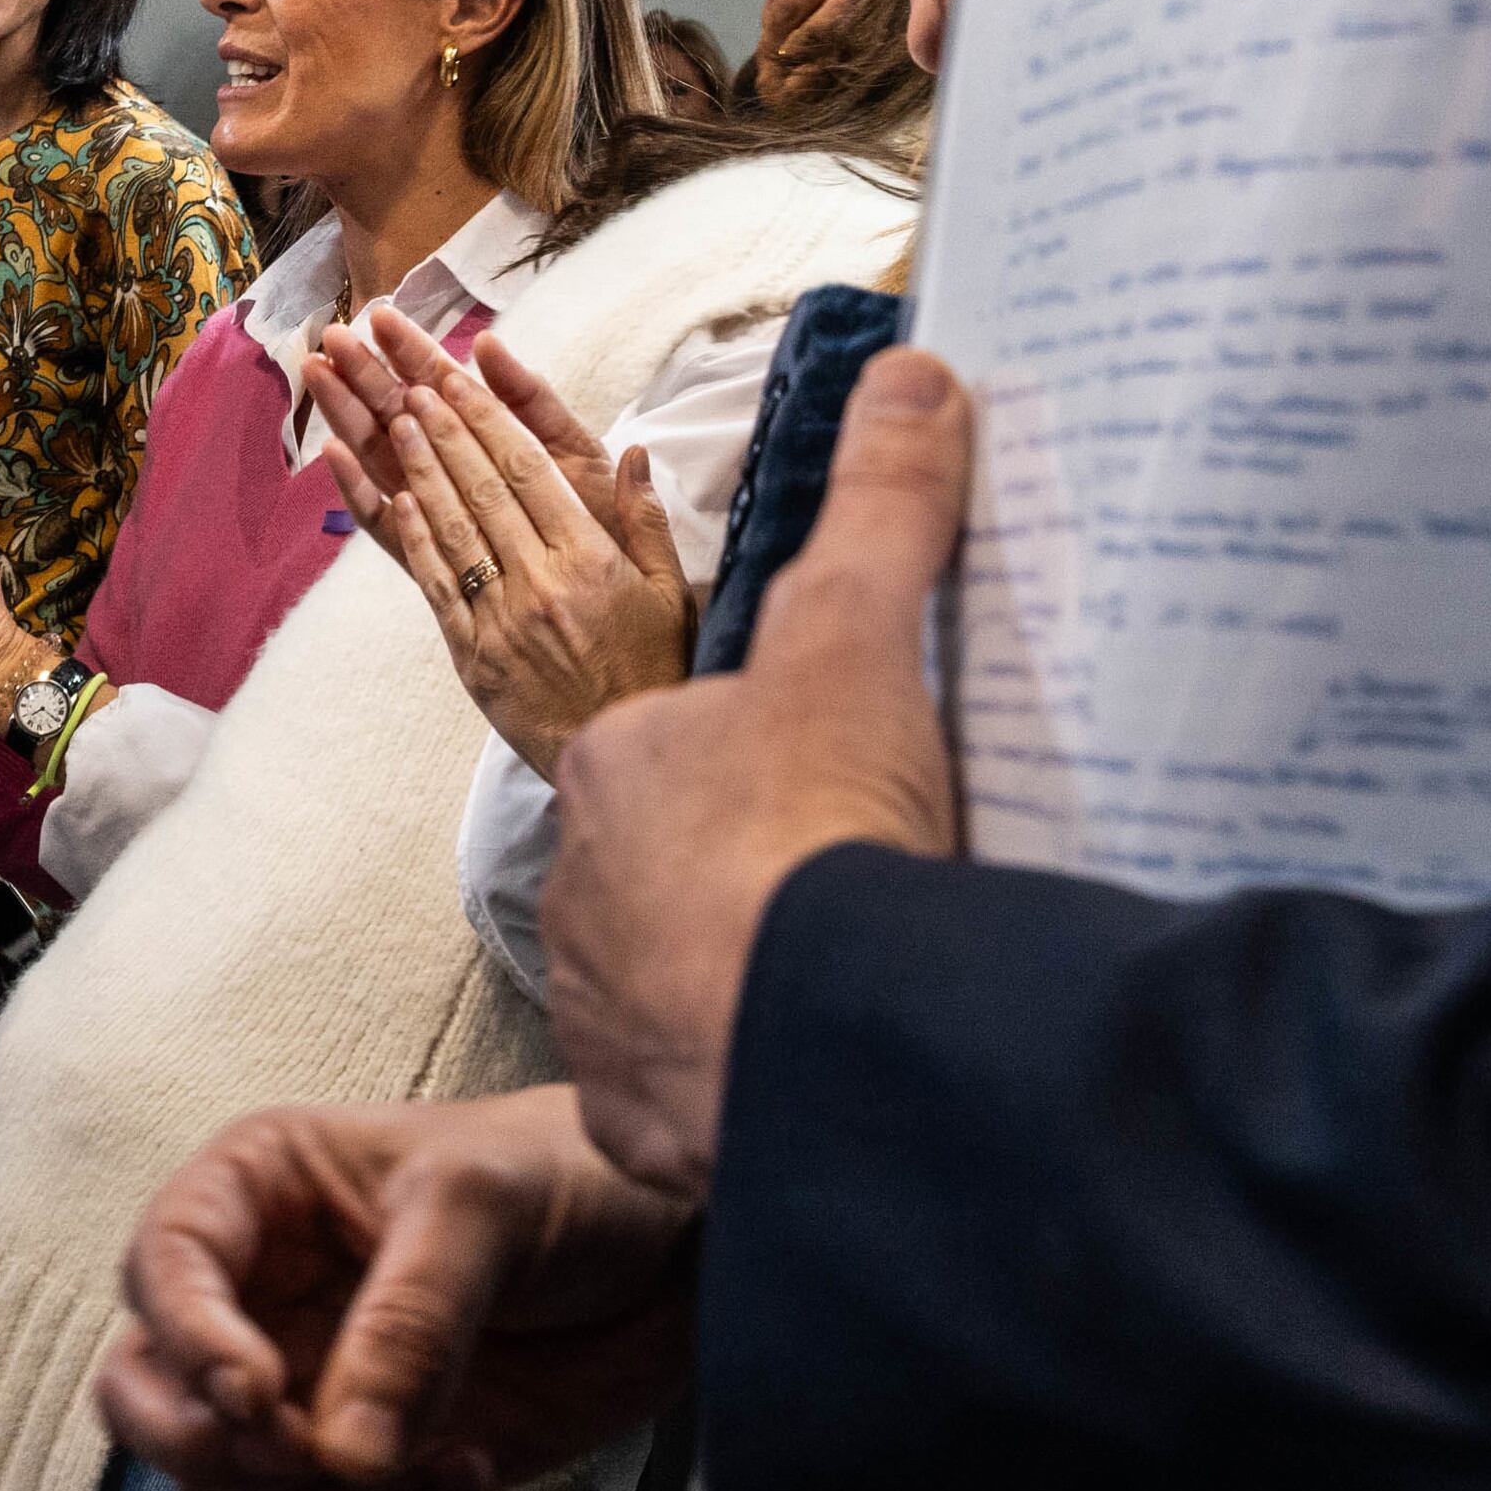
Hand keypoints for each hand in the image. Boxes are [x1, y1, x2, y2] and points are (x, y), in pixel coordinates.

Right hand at [98, 1085, 699, 1490]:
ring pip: (222, 1480)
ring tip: (429, 1460)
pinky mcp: (368, 1454)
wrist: (675, 1247)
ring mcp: (309, 1380)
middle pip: (145, 1390)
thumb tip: (345, 1449)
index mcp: (263, 1189)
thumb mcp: (487, 1206)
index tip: (256, 1393)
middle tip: (302, 1451)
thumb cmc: (572, 1173)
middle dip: (209, 1443)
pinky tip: (469, 1467)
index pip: (163, 1262)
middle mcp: (263, 1289)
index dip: (186, 1336)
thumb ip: (411, 1319)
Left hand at [307, 307, 690, 774]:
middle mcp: (541, 582)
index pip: (528, 472)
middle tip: (413, 383)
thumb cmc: (654, 671)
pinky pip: (439, 586)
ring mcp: (502, 619)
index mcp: (590, 561)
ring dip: (422, 470)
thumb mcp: (669, 593)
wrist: (617, 752)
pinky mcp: (474, 655)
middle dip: (445, 430)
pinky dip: (418, 538)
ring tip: (395, 420)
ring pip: (454, 528)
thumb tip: (636, 451)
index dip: (488, 420)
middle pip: (483, 490)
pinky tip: (400, 498)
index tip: (458, 380)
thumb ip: (646, 520)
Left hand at [547, 346, 968, 1205]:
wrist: (804, 1034)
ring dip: (743, 981)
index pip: (679, 745)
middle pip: (673, 865)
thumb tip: (913, 371)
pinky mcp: (635, 1119)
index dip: (763, 759)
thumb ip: (883, 506)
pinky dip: (742, 1083)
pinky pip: (687, 1093)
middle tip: (857, 883)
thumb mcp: (860, 637)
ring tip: (845, 979)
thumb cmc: (813, 829)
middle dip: (750, 875)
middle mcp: (577, 887)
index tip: (841, 786)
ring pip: (673, 980)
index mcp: (609, 763)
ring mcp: (598, 1011)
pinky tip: (816, 1066)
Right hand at [743, 0, 862, 107]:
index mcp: (777, 14)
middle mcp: (772, 40)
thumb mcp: (827, 21)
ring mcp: (778, 73)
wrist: (814, 128)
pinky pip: (809, 72)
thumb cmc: (830, 64)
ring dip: (828, 3)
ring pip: (797, 32)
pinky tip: (855, 33)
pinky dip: (830, 47)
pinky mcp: (791, 102)